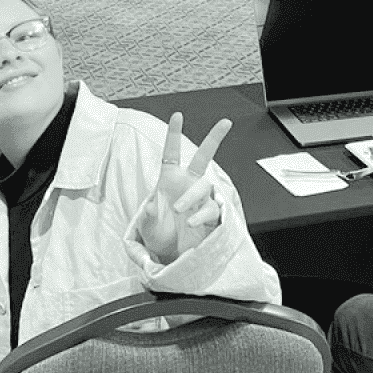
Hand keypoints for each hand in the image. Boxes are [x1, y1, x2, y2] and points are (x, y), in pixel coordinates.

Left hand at [137, 113, 226, 263]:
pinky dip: (201, 214)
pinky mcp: (210, 213)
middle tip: (226, 122)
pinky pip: (211, 208)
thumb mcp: (147, 228)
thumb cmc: (158, 236)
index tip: (177, 116)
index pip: (172, 153)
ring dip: (191, 196)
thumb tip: (152, 205)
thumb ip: (149, 216)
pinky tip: (192, 222)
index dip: (174, 135)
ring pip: (203, 184)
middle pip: (203, 157)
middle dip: (214, 139)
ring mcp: (200, 198)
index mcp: (169, 180)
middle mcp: (187, 184)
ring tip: (180, 211)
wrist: (172, 256)